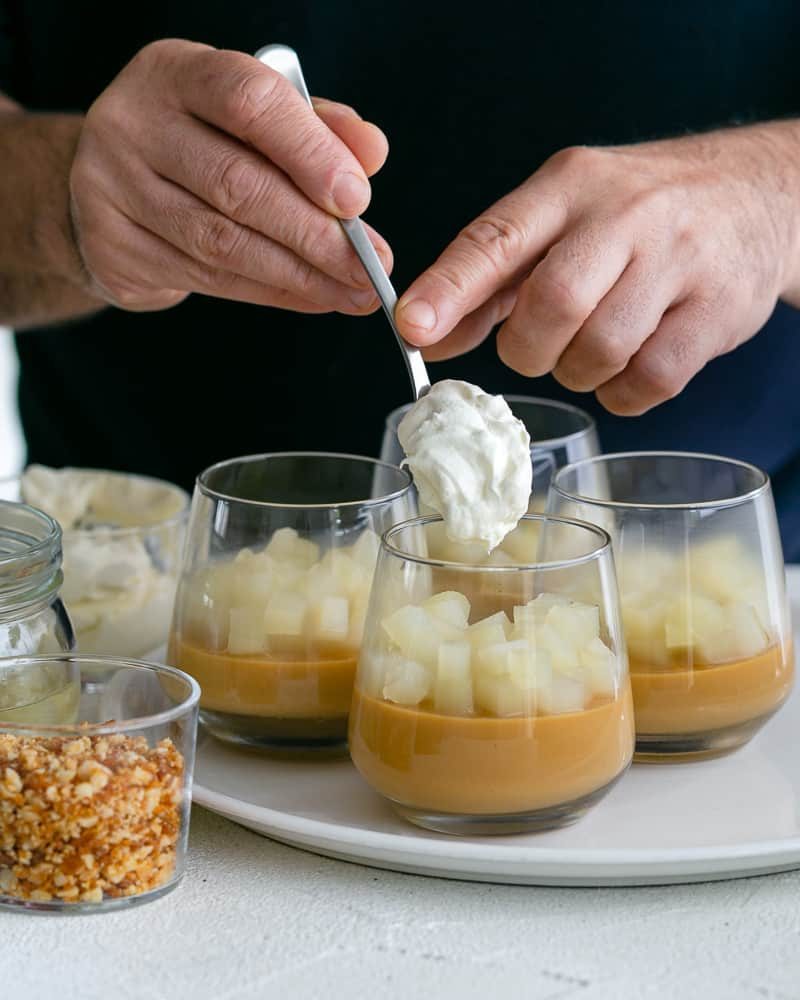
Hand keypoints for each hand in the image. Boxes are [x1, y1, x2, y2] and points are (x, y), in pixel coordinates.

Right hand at [68, 39, 390, 312]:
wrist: (109, 187)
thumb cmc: (201, 143)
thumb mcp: (253, 118)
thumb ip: (315, 129)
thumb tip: (371, 152)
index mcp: (176, 74)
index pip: (247, 101)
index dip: (309, 152)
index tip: (357, 200)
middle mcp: (133, 125)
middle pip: (236, 184)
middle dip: (314, 234)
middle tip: (367, 267)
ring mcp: (113, 190)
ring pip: (222, 243)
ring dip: (299, 275)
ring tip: (351, 292)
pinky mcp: (115, 249)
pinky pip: (208, 279)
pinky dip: (271, 292)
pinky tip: (312, 297)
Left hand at [395, 123, 799, 413]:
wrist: (753, 194)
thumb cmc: (637, 215)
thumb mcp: (562, 219)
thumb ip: (492, 280)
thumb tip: (428, 335)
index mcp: (570, 185)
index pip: (498, 238)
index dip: (450, 289)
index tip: (413, 328)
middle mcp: (626, 215)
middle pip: (552, 304)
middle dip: (528, 347)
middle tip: (536, 346)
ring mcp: (680, 260)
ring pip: (601, 349)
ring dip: (579, 370)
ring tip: (593, 345)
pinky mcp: (718, 310)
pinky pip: (650, 379)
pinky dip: (623, 391)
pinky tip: (627, 366)